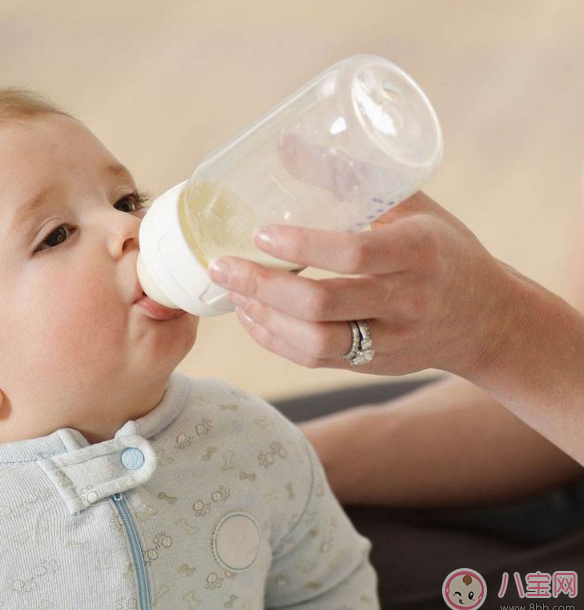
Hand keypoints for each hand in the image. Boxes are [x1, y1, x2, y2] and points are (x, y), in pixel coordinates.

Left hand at [206, 191, 518, 376]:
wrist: (487, 319)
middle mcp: (406, 300)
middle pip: (323, 304)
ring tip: (232, 292)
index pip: (354, 253)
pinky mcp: (375, 365)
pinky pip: (317, 360)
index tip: (260, 234)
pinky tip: (252, 317)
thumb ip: (350, 178)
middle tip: (222, 267)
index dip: (302, 246)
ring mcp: (390, 339)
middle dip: (263, 287)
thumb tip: (283, 144)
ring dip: (264, 318)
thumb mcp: (412, 205)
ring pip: (316, 342)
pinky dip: (276, 341)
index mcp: (419, 251)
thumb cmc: (444, 249)